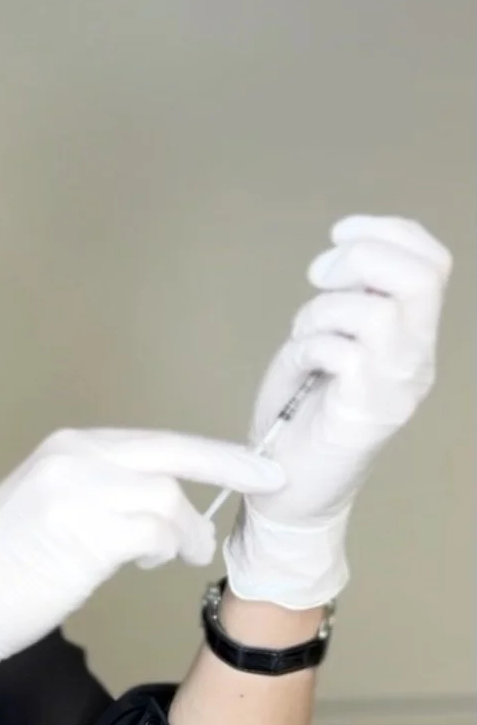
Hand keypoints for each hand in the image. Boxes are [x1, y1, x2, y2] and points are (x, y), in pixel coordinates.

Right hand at [0, 428, 283, 724]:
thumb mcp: (45, 505)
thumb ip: (97, 490)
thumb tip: (159, 499)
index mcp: (66, 449)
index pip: (155, 442)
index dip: (212, 454)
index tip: (256, 463)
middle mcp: (72, 460)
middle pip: (172, 456)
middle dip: (230, 468)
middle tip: (271, 482)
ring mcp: (77, 495)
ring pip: (166, 500)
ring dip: (185, 532)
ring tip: (181, 554)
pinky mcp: (84, 536)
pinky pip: (151, 535)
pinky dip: (162, 550)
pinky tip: (147, 564)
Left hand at [225, 214, 452, 608]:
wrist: (290, 493)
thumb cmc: (302, 415)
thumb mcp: (333, 339)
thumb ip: (353, 300)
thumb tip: (349, 253)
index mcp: (413, 339)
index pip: (433, 262)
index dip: (388, 231)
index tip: (340, 234)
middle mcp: (416, 362)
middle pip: (418, 276)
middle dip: (359, 258)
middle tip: (320, 280)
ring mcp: (395, 387)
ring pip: (374, 310)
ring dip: (323, 311)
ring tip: (305, 341)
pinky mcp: (364, 411)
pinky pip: (341, 350)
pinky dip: (308, 348)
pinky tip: (301, 372)